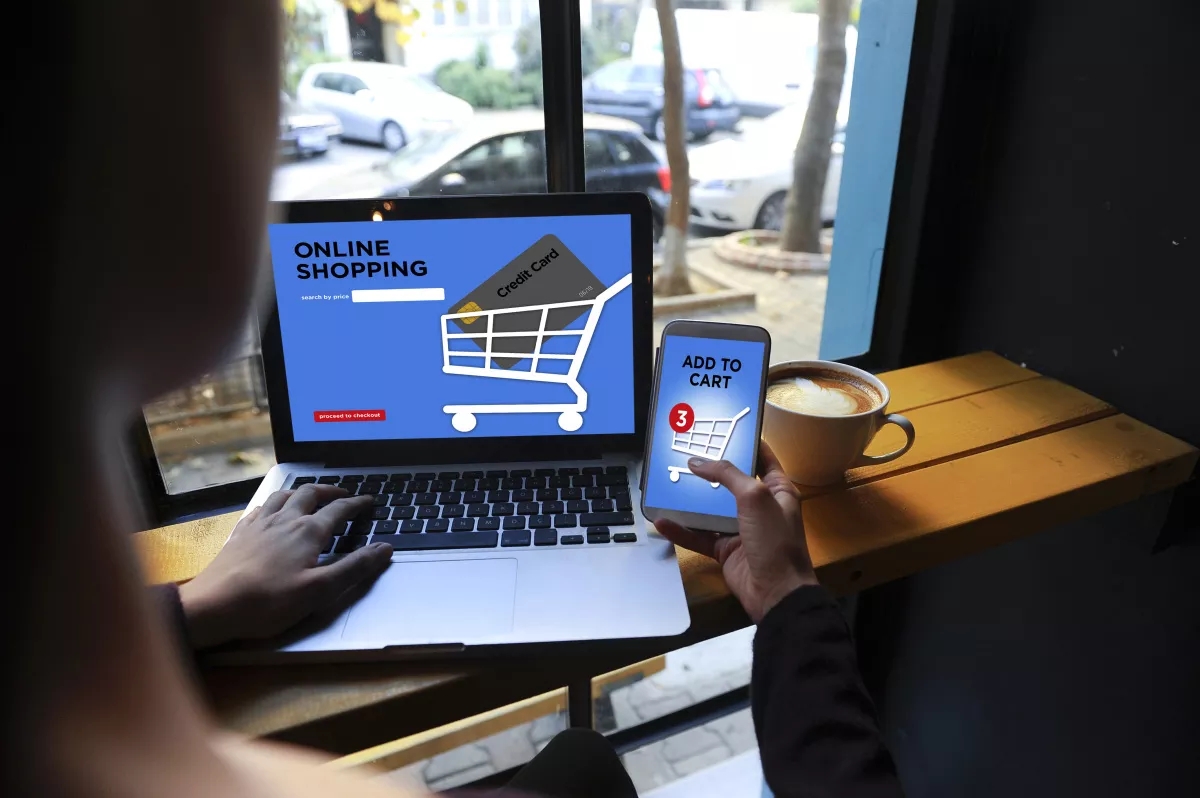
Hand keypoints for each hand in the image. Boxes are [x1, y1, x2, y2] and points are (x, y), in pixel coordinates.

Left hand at [178, 485, 391, 648]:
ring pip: (283, 495)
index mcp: (308, 532)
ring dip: (301, 491)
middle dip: (330, 491)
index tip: (369, 501)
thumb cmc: (268, 602)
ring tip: (310, 495)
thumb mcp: (320, 591)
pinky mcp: (240, 534)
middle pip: (310, 494)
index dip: (357, 504)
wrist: (213, 606)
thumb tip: (384, 548)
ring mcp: (259, 525)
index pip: (339, 510)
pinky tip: (271, 511)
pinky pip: (260, 508)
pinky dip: (273, 503)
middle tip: (342, 494)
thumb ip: (354, 568)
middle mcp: (284, 520)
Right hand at [654, 441, 818, 621]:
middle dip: (709, 470)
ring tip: (667, 485)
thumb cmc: (775, 540)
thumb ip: (727, 475)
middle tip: (684, 453)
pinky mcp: (725, 549)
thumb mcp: (755, 497)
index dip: (744, 443)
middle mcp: (760, 507)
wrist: (776, 593)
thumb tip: (698, 462)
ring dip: (690, 501)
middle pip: (731, 482)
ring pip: (711, 509)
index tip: (722, 429)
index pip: (762, 458)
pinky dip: (682, 529)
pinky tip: (663, 521)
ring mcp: (742, 529)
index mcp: (777, 490)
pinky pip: (700, 536)